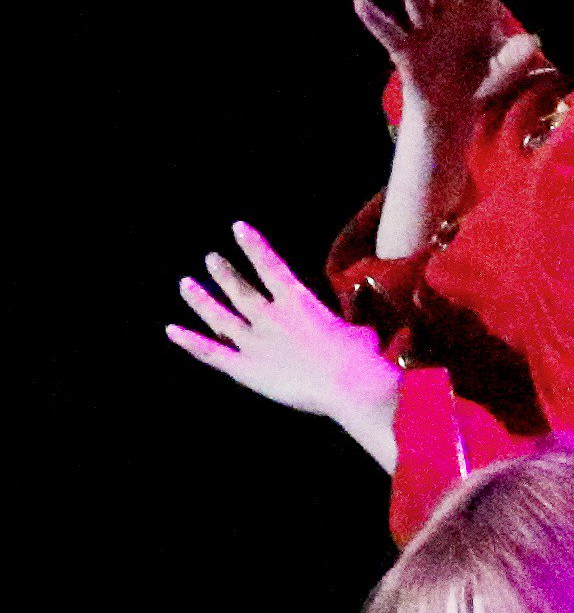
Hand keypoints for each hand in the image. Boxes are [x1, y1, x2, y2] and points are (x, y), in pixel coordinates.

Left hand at [168, 222, 401, 445]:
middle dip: (224, 272)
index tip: (238, 227)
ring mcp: (254, 342)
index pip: (270, 265)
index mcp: (298, 302)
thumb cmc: (362, 358)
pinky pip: (211, 352)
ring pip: (219, 316)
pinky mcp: (245, 369)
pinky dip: (190, 342)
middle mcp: (270, 317)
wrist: (350, 385)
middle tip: (211, 258)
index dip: (253, 246)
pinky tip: (171, 331)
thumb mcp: (360, 332)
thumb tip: (358, 331)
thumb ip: (345, 326)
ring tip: (186, 284)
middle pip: (240, 289)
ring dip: (201, 299)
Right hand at [353, 0, 541, 133]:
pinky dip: (375, 19)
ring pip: (417, 2)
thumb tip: (534, 42)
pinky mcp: (406, 50)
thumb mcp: (501, 73)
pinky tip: (360, 3)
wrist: (452, 110)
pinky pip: (389, 32)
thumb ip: (514, 58)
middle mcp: (447, 16)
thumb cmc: (479, 82)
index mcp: (474, 15)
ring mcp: (424, 30)